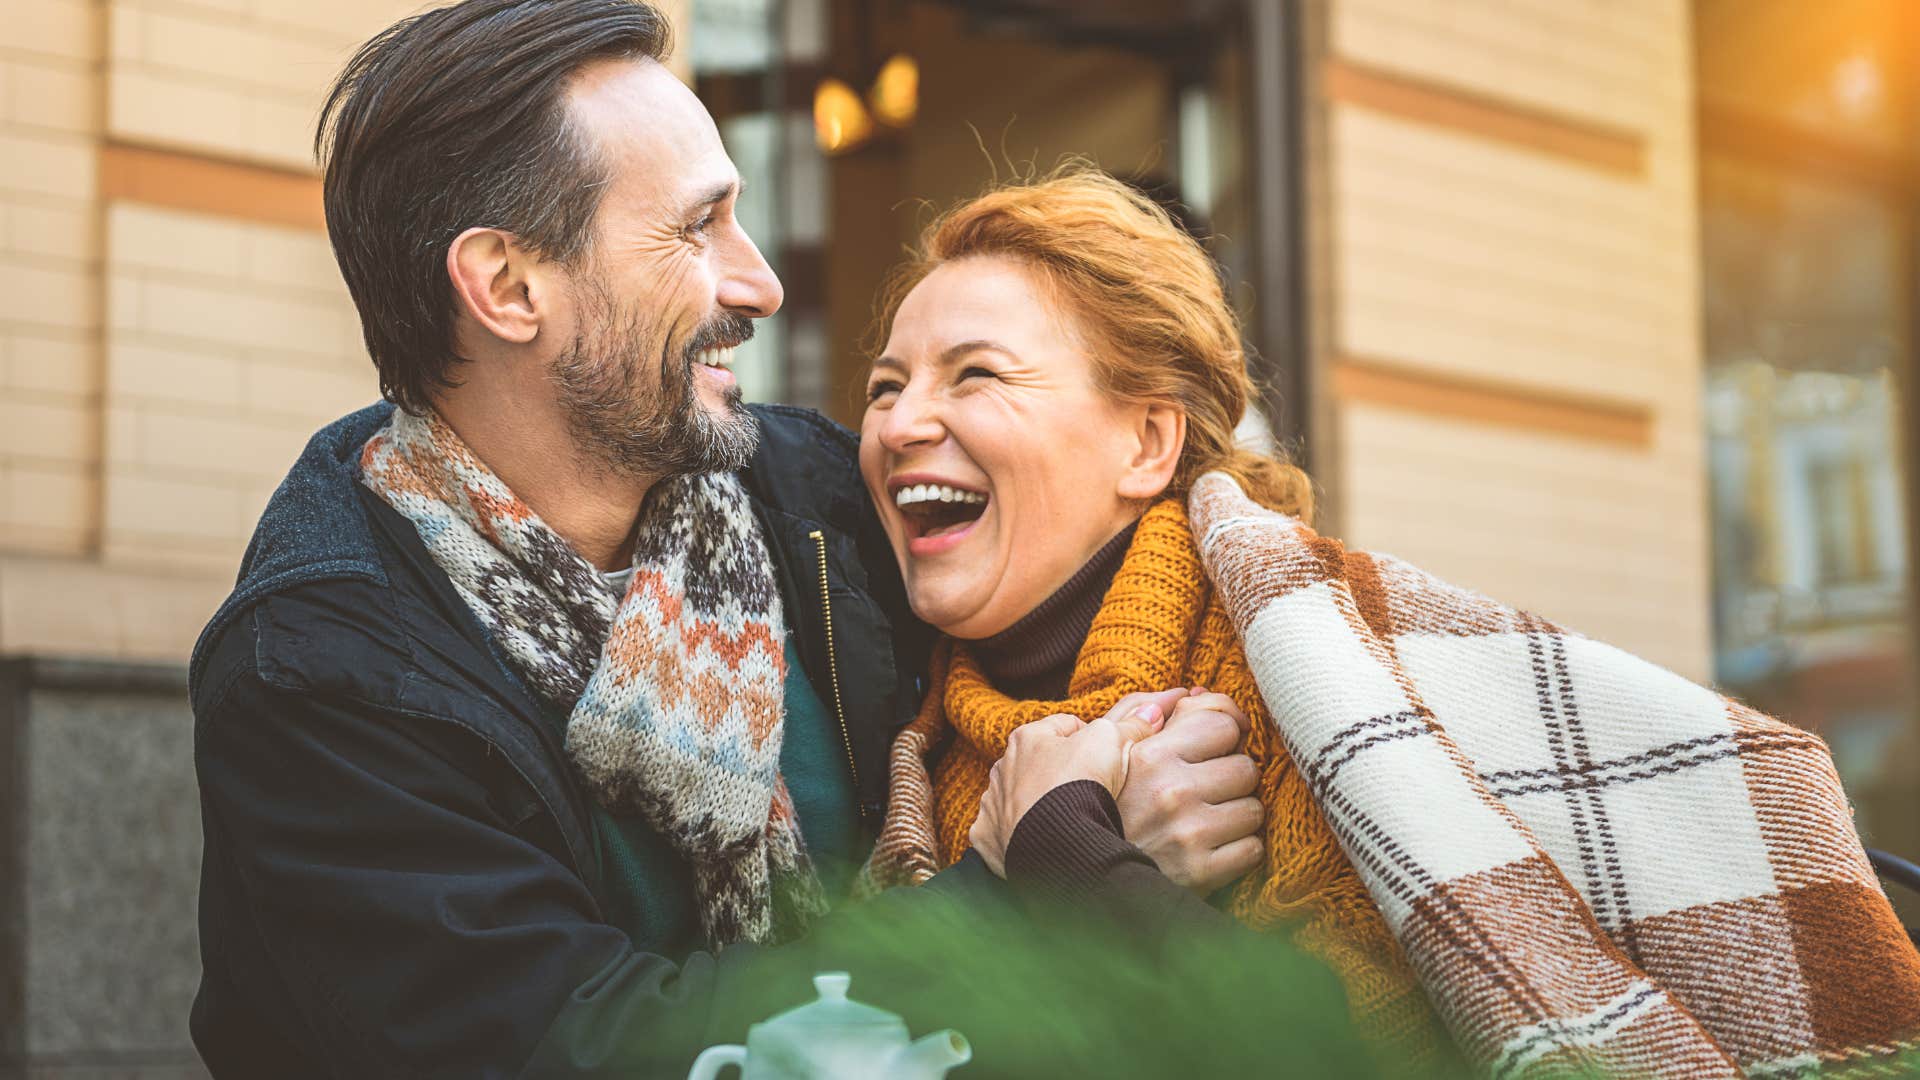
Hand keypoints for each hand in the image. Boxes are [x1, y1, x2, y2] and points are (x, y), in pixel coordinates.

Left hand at [969, 688, 1186, 876]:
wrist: (1056, 845)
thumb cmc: (1080, 785)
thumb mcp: (1112, 743)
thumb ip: (1130, 725)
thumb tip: (1152, 711)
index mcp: (1027, 737)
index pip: (1066, 726)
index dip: (1093, 739)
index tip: (1108, 757)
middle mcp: (1003, 767)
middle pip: (1040, 762)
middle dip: (1063, 771)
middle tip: (1092, 790)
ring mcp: (993, 803)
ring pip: (1020, 796)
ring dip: (1039, 802)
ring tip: (1069, 818)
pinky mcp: (988, 836)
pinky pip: (1003, 831)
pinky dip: (1020, 834)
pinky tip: (1041, 840)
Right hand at [1117, 690, 1263, 892]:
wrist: (1083, 874)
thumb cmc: (1101, 806)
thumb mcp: (1108, 751)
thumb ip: (1146, 713)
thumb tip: (1195, 692)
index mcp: (1150, 755)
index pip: (1222, 723)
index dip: (1226, 733)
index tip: (1222, 745)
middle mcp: (1171, 791)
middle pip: (1246, 767)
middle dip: (1231, 778)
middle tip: (1208, 790)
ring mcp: (1188, 834)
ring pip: (1254, 809)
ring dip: (1237, 815)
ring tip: (1208, 819)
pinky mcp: (1200, 873)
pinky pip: (1253, 850)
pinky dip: (1238, 850)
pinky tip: (1212, 848)